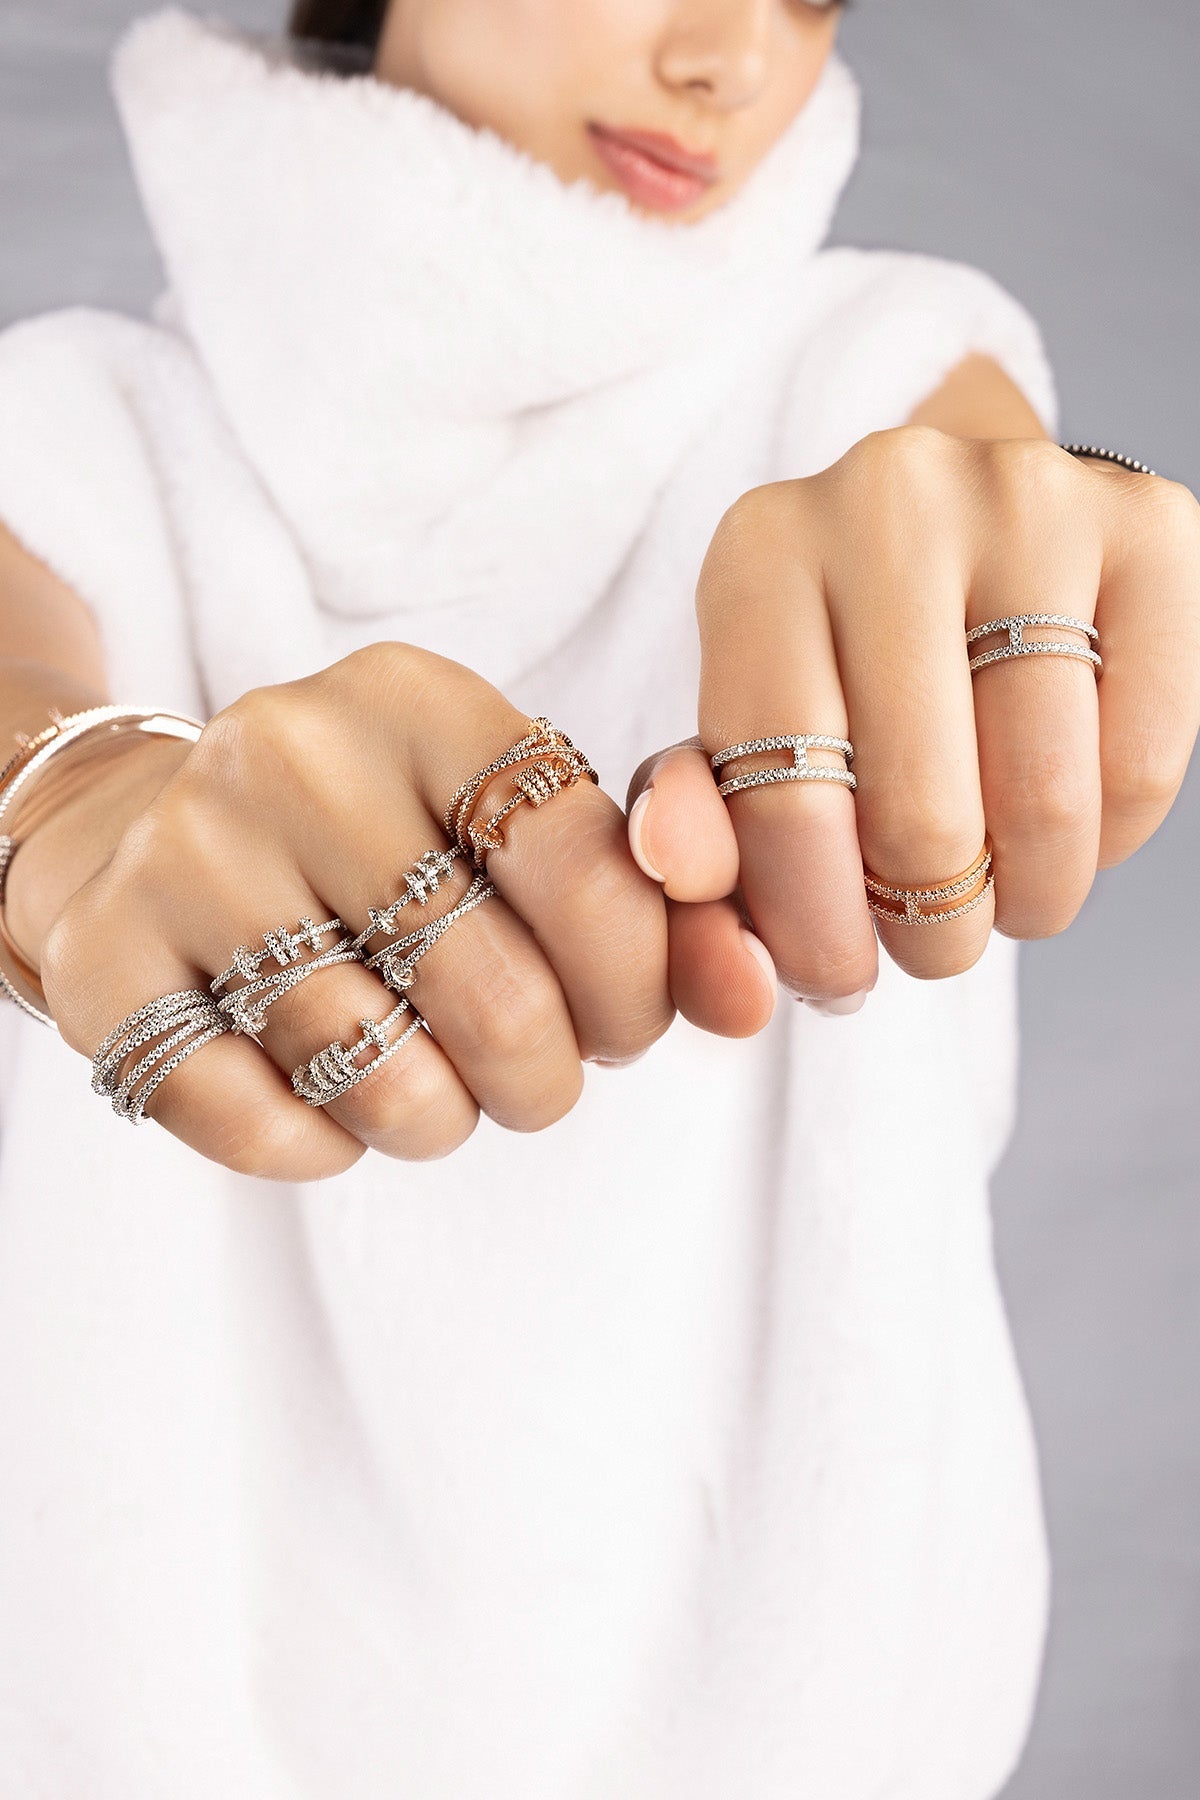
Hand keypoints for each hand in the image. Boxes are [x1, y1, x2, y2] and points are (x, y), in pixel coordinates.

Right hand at [31, 645, 670, 1177]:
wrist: (150, 832)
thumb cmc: (378, 843)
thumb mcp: (511, 830)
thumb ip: (654, 904)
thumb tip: (761, 997)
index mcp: (419, 699)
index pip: (589, 869)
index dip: (639, 985)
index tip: (625, 1019)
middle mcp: (292, 753)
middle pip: (500, 996)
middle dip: (548, 1078)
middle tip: (532, 1073)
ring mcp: (186, 853)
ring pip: (384, 1079)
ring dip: (438, 1119)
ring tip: (426, 1082)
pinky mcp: (104, 962)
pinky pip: (261, 1127)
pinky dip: (321, 1150)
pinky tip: (322, 1101)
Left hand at [625, 431, 1199, 1031]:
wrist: (966, 532)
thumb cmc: (840, 666)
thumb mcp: (743, 739)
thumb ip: (696, 836)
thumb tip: (692, 905)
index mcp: (759, 555)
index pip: (784, 806)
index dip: (816, 932)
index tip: (839, 972)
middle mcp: (888, 501)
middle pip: (921, 818)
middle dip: (928, 927)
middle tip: (929, 934)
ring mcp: (1027, 499)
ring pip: (1045, 801)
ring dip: (1025, 900)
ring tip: (1000, 896)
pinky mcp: (1147, 525)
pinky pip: (1141, 758)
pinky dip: (1108, 840)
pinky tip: (1067, 826)